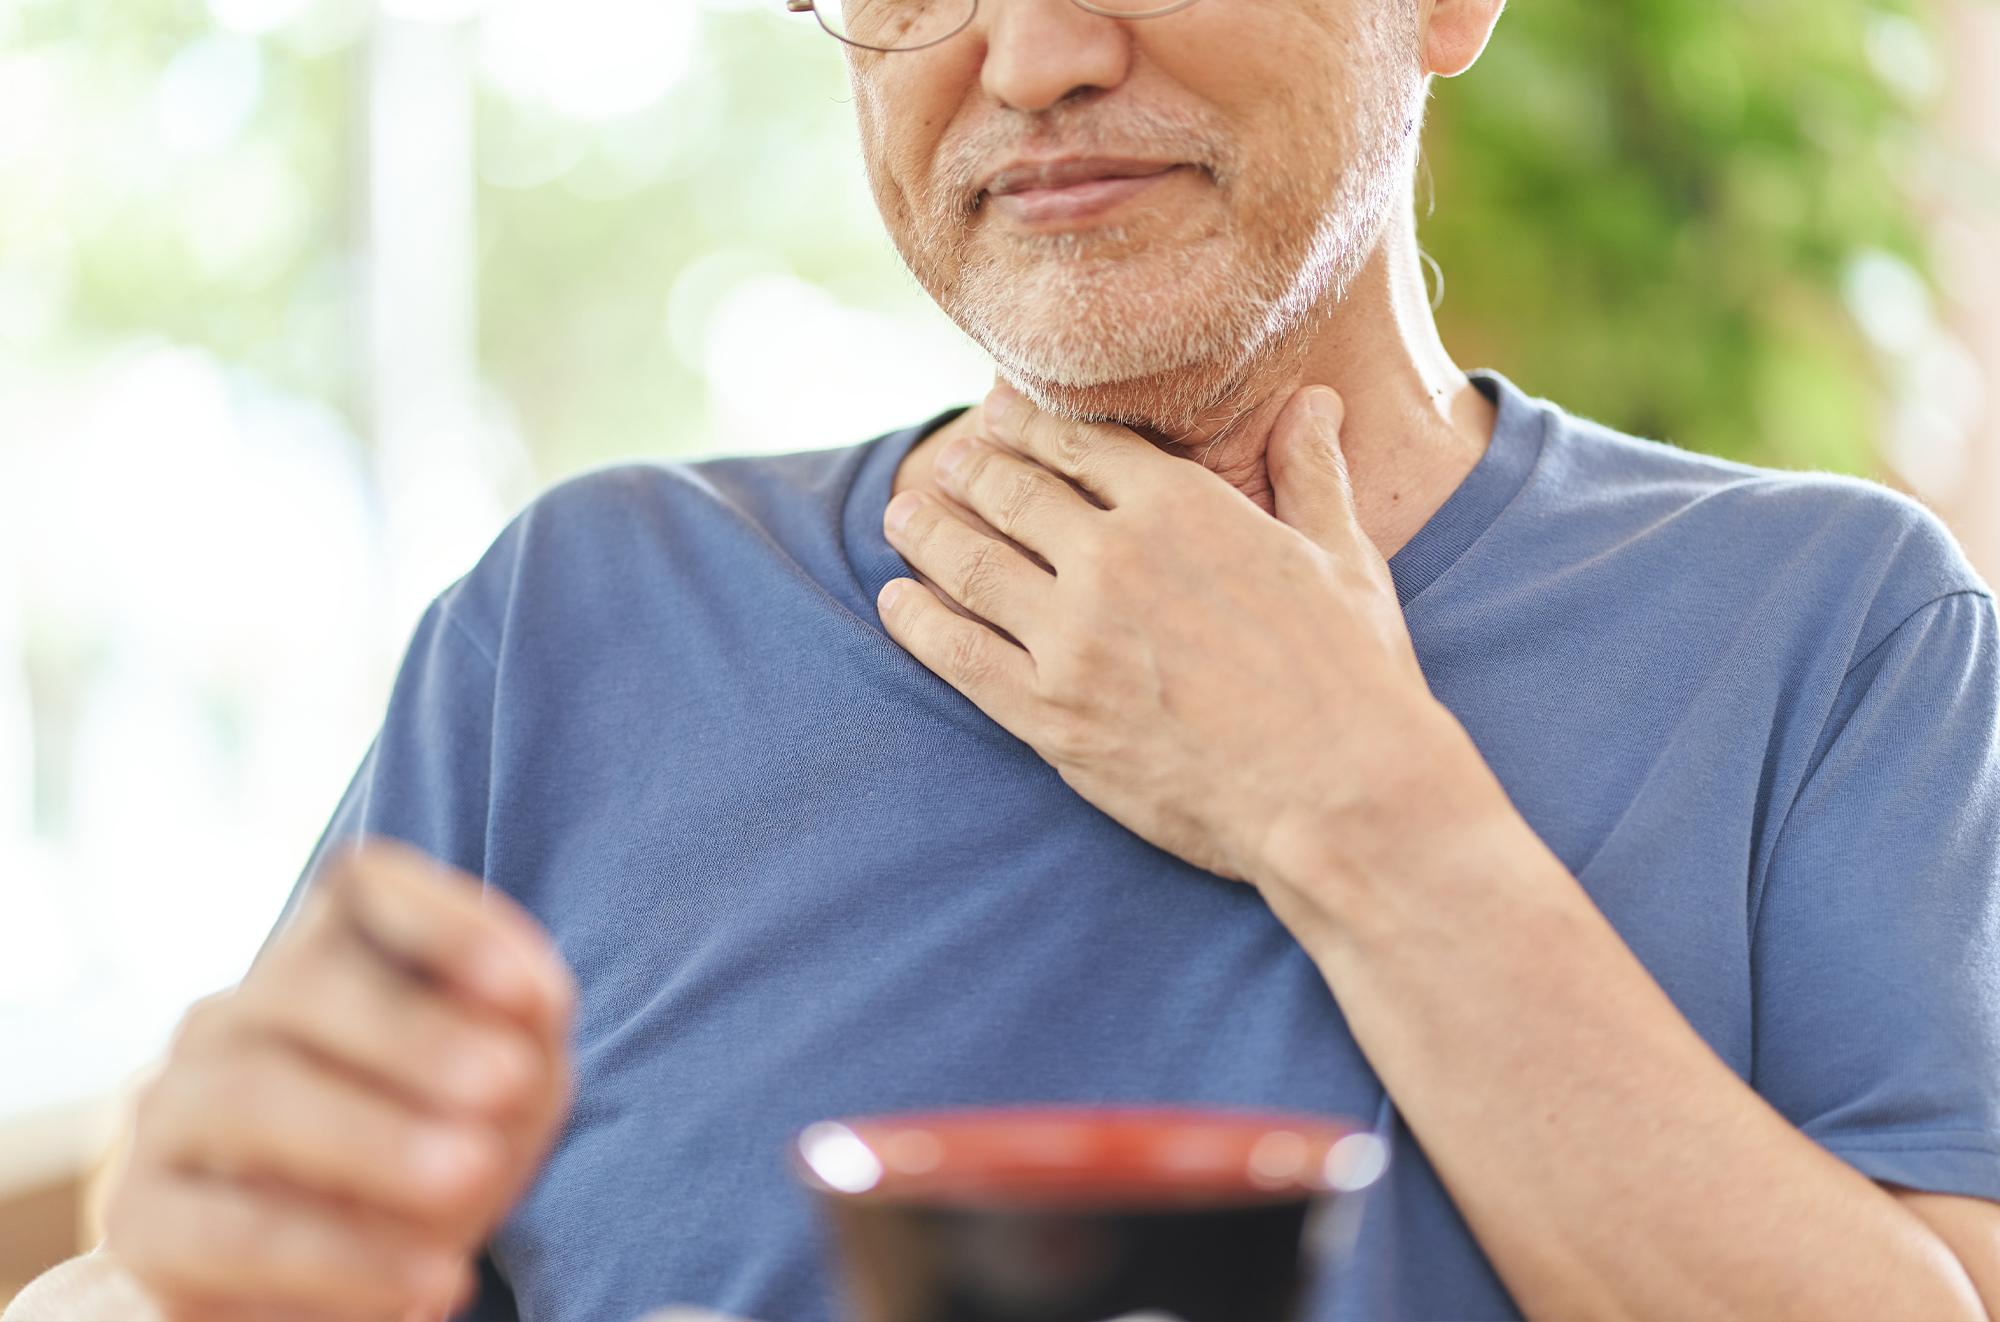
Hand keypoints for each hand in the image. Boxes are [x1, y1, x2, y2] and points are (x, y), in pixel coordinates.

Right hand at [104, 839, 574, 1321]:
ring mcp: (175, 1110)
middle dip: (414, 1034)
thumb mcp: (512, 1085)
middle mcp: (236, 1016)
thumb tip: (530, 999)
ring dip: (373, 1139)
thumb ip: (526, 1027)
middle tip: (511, 1086)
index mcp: (326, 956)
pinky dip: (338, 1257)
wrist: (354, 1275)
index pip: (364, 888)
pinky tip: (430, 1282)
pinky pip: (230, 1229)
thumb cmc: (444, 1146)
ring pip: (252, 1095)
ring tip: (472, 1183)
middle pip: (301, 985)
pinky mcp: (146, 1223)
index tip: (534, 994)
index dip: (446, 924)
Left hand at [880, 383, 1478, 908]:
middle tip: (949, 463)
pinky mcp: (1050, 716)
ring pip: (970, 563)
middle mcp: (1113, 559)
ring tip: (904, 514)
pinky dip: (918, 621)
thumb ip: (1311, 472)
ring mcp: (1072, 639)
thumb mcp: (1342, 557)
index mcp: (1182, 507)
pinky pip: (958, 655)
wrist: (1340, 796)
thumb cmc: (1354, 677)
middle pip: (1012, 493)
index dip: (1030, 425)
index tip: (1001, 416)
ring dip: (928, 531)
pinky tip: (896, 602)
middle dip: (973, 469)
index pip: (1079, 444)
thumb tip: (1316, 400)